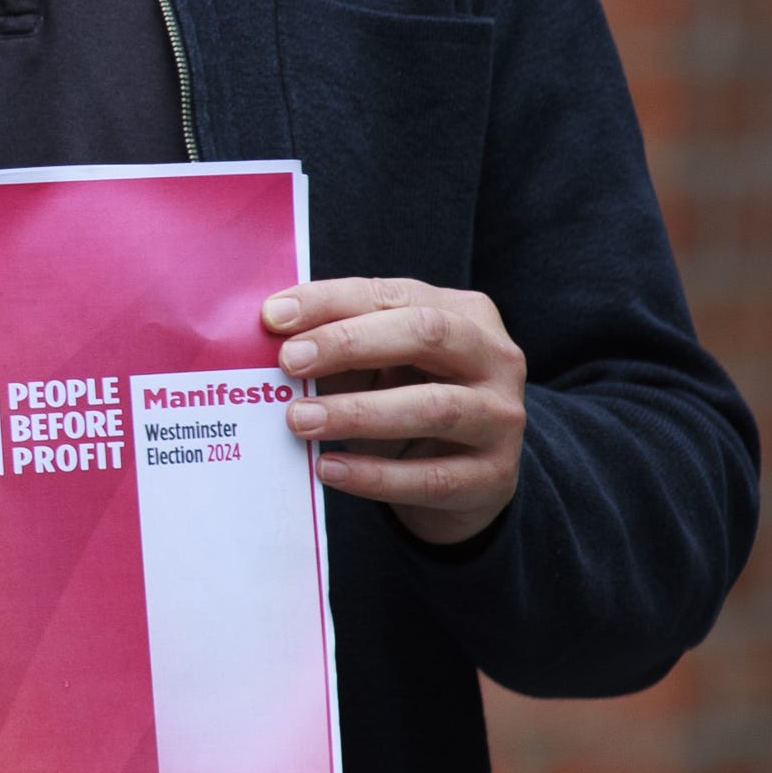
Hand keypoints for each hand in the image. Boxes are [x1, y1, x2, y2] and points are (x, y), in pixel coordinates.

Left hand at [267, 276, 525, 544]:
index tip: (271, 317)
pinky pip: (432, 477)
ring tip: (298, 420)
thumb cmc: (407, 397)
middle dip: (350, 343)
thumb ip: (334, 343)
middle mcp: (494, 358)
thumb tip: (270, 334)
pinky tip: (328, 469)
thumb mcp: (377, 362)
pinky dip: (375, 474)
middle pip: (426, 334)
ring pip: (435, 408)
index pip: (391, 295)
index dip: (329, 302)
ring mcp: (501, 418)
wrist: (462, 477)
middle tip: (288, 362)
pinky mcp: (493, 477)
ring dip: (359, 413)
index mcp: (464, 313)